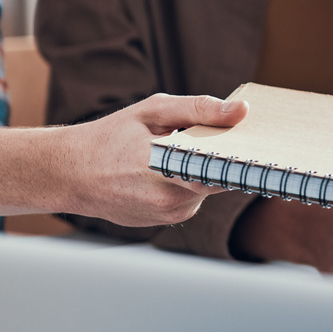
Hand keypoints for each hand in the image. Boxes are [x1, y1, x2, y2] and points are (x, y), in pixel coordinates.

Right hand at [61, 92, 246, 228]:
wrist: (69, 174)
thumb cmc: (110, 137)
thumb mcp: (153, 111)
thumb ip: (199, 109)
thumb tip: (242, 110)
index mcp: (170, 171)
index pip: (226, 169)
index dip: (245, 155)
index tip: (263, 143)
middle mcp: (172, 202)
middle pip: (218, 179)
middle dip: (222, 159)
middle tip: (224, 136)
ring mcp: (168, 216)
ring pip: (204, 189)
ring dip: (201, 171)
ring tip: (180, 150)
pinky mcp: (164, 222)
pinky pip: (189, 199)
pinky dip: (187, 183)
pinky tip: (169, 168)